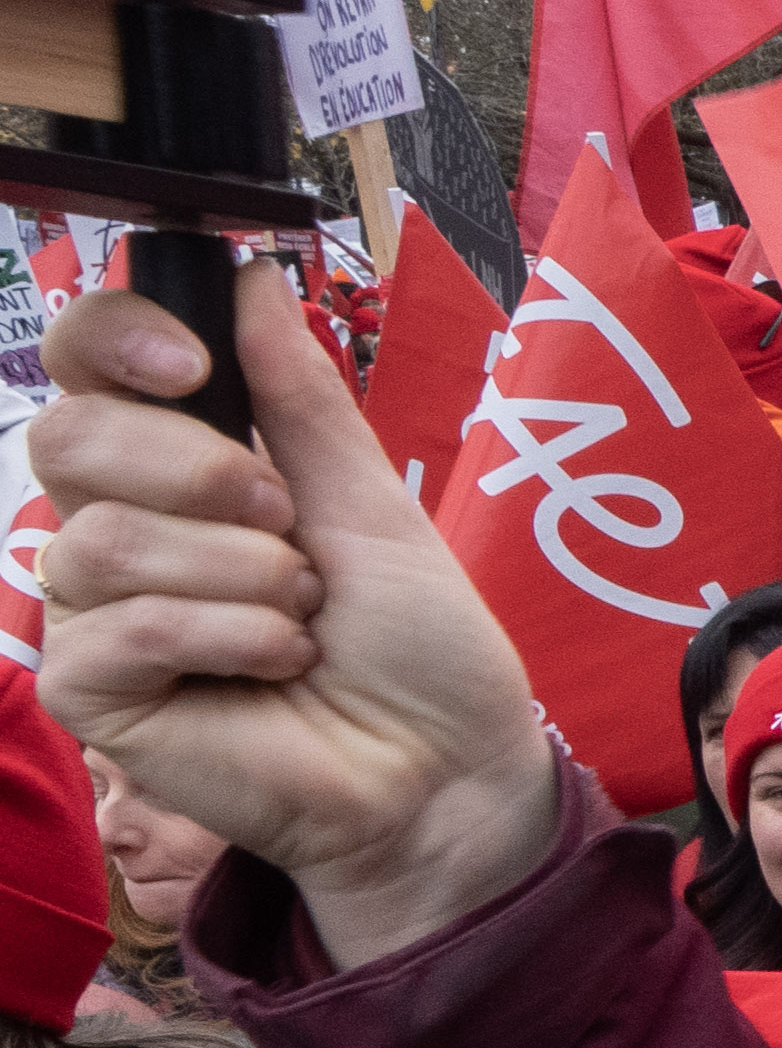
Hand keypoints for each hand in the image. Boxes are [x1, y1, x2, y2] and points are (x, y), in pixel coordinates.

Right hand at [18, 262, 562, 966]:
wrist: (446, 769)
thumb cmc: (414, 646)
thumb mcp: (368, 503)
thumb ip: (300, 399)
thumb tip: (250, 279)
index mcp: (177, 466)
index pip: (85, 364)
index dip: (117, 341)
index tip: (194, 367)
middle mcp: (120, 526)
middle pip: (68, 438)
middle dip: (196, 472)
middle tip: (287, 525)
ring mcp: (96, 610)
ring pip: (101, 540)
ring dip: (239, 574)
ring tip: (303, 615)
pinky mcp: (94, 692)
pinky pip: (118, 630)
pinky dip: (224, 638)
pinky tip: (279, 664)